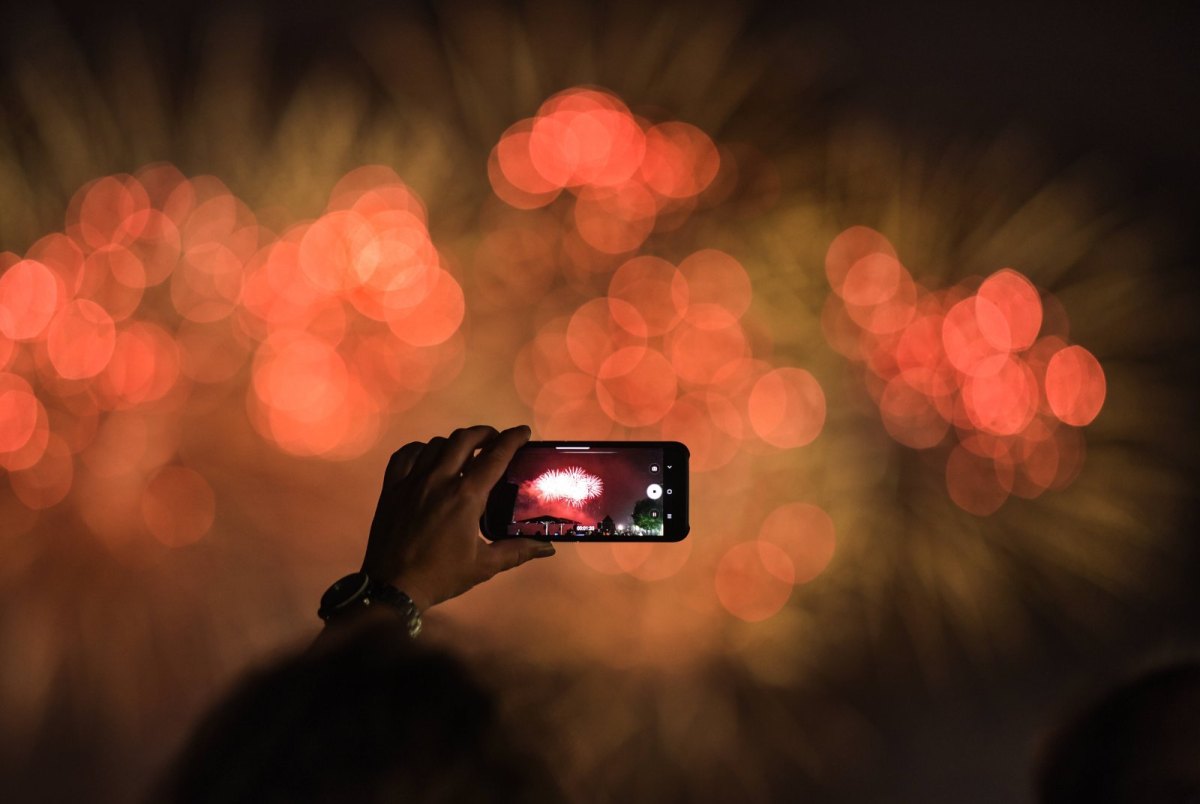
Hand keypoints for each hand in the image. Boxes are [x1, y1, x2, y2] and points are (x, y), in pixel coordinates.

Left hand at [360, 424, 554, 610]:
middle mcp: (439, 480)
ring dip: (455, 442)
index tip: (523, 432)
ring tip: (465, 452)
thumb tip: (547, 549)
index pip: (495, 456)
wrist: (392, 587)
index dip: (513, 439)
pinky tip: (428, 456)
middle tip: (495, 441)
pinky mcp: (392, 487)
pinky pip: (406, 455)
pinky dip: (420, 449)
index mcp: (466, 496)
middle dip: (485, 433)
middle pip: (465, 439)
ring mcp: (412, 481)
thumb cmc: (441, 575)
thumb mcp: (484, 566)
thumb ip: (517, 551)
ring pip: (436, 444)